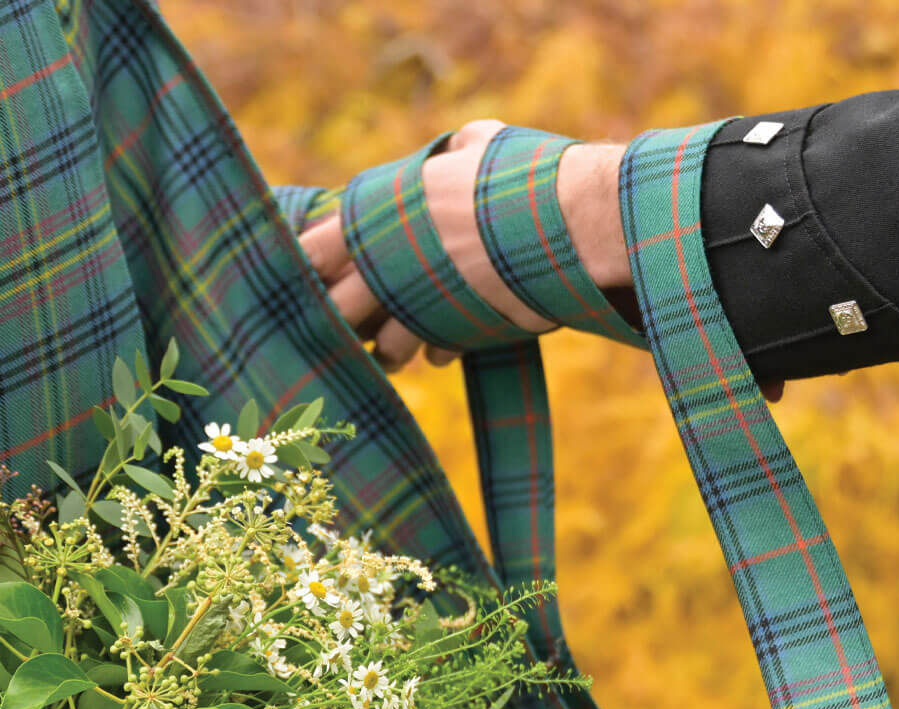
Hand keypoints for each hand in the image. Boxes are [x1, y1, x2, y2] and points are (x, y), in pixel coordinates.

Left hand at [299, 120, 553, 373]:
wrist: (567, 224)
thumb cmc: (524, 176)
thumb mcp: (480, 144)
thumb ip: (452, 153)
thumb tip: (455, 150)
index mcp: (384, 211)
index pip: (317, 248)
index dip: (309, 266)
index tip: (309, 276)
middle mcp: (391, 264)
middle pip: (339, 310)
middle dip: (344, 320)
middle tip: (349, 325)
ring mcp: (422, 303)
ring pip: (385, 344)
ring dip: (391, 349)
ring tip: (393, 351)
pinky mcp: (456, 332)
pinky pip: (433, 352)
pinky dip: (438, 351)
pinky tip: (443, 350)